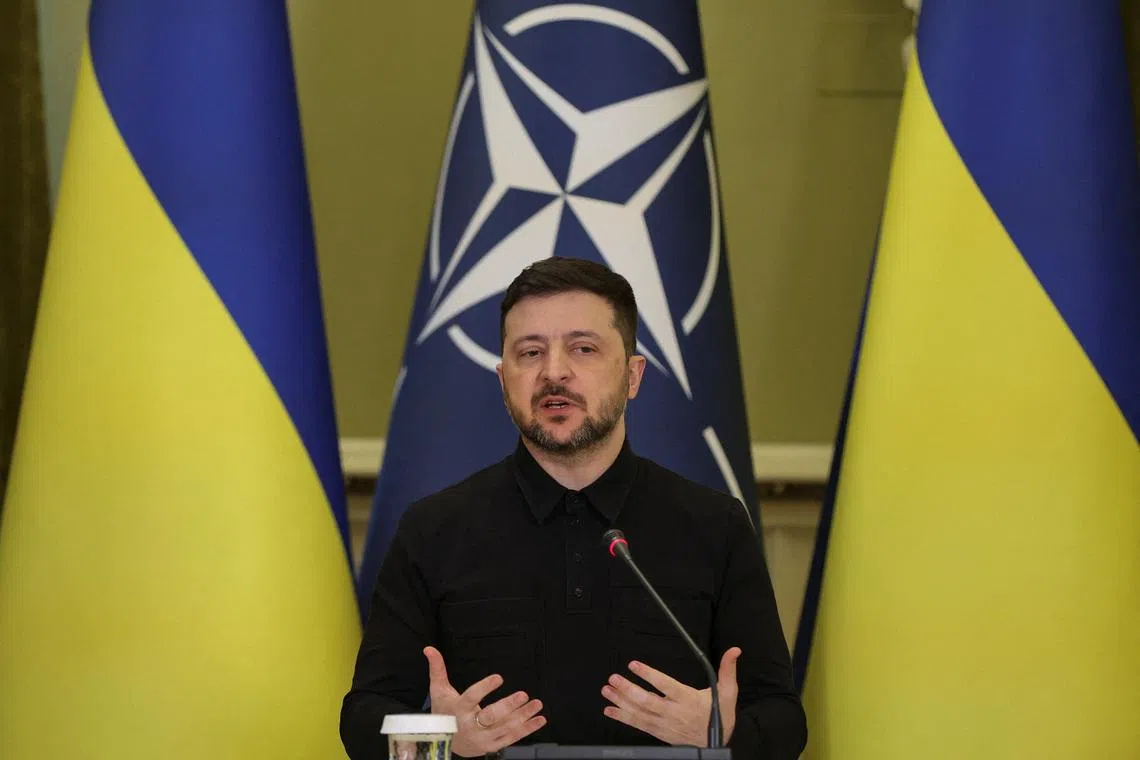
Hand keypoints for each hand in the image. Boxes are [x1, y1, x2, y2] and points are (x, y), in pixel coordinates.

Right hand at [423, 646, 545, 756]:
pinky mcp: (491, 745)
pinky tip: (539, 719)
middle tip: (523, 694)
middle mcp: (471, 725)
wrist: (444, 743)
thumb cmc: (444, 712)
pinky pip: (512, 737)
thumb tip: (429, 649)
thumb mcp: (438, 691)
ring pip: (505, 727)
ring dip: (523, 716)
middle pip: (491, 716)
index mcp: (458, 710)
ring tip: (537, 704)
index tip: (498, 677)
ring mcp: (482, 737)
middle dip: (508, 706)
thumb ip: (437, 669)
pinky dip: (527, 729)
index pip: (471, 697)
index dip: (484, 688)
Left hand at [601, 647, 741, 746]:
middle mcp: (674, 712)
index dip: (649, 675)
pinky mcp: (659, 733)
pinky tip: (610, 710)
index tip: (635, 665)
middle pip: (647, 701)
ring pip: (639, 713)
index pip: (665, 685)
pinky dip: (623, 718)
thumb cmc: (719, 717)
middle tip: (614, 678)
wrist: (715, 745)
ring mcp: (664, 724)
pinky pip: (638, 725)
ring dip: (621, 701)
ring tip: (607, 690)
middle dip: (628, 689)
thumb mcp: (728, 693)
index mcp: (688, 699)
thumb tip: (734, 651)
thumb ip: (727, 670)